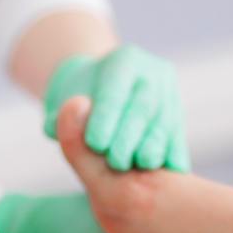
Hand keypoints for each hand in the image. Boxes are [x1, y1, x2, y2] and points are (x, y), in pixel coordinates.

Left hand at [43, 45, 189, 170]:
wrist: (100, 93)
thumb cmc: (76, 101)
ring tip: (141, 168)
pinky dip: (172, 154)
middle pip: (144, 105)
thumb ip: (57, 117)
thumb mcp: (62, 103)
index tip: (95, 143)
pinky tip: (170, 173)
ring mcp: (169, 92)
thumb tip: (55, 127)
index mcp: (124, 59)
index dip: (106, 115)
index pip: (115, 89)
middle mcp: (152, 71)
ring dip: (153, 147)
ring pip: (165, 121)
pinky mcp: (178, 114)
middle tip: (115, 163)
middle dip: (130, 135)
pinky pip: (177, 136)